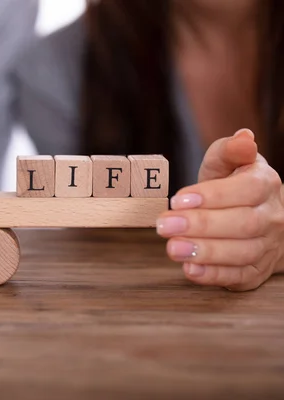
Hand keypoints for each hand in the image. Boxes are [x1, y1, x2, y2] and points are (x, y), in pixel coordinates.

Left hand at [157, 129, 283, 290]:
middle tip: (164, 225)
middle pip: (242, 223)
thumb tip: (243, 137)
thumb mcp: (228, 162)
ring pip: (242, 253)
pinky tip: (190, 269)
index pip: (246, 190)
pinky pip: (239, 276)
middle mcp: (271, 217)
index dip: (212, 196)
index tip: (177, 199)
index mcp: (265, 184)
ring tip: (172, 248)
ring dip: (205, 252)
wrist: (257, 215)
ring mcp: (267, 246)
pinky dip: (214, 275)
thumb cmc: (232, 184)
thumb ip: (229, 150)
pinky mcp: (256, 271)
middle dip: (200, 225)